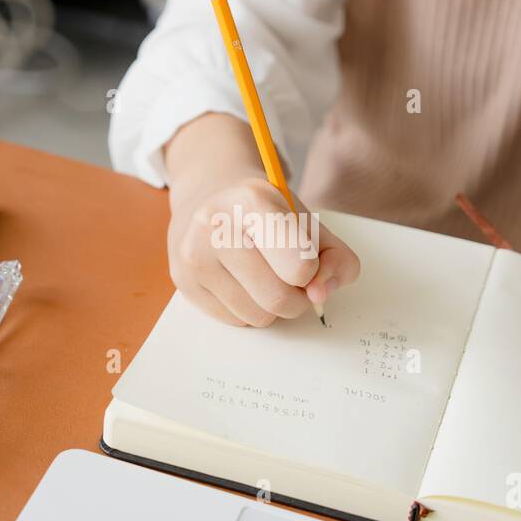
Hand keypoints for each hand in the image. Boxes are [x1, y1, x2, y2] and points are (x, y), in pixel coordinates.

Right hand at [164, 113, 359, 326]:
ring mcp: (194, 255)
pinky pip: (236, 321)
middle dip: (297, 298)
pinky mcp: (184, 282)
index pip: (300, 266)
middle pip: (279, 299)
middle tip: (292, 277)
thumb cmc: (268, 216)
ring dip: (272, 306)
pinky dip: (249, 309)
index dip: (313, 271)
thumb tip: (321, 296)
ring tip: (264, 275)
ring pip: (258, 316)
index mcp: (253, 200)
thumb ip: (336, 259)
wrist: (211, 198)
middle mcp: (216, 224)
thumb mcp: (310, 223)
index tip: (306, 259)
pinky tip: (241, 281)